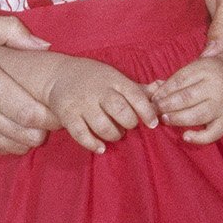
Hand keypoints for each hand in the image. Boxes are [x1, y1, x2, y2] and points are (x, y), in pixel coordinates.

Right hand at [0, 14, 53, 155]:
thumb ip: (9, 30)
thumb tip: (44, 45)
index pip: (31, 113)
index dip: (52, 114)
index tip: (56, 103)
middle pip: (28, 135)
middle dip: (44, 127)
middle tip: (47, 111)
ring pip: (15, 147)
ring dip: (28, 136)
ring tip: (28, 118)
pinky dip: (9, 141)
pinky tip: (7, 123)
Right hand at [37, 58, 157, 154]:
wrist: (58, 74)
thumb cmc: (95, 79)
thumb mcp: (116, 79)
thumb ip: (139, 88)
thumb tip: (163, 87)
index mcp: (114, 80)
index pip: (135, 95)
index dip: (147, 111)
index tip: (153, 124)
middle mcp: (98, 90)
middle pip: (120, 110)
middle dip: (129, 123)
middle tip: (128, 126)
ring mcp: (82, 103)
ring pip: (102, 125)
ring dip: (113, 135)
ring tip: (115, 134)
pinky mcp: (68, 114)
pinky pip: (81, 134)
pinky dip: (92, 144)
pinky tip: (100, 147)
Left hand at [150, 52, 222, 143]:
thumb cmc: (215, 71)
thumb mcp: (198, 66)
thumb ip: (178, 78)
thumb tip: (153, 89)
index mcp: (206, 69)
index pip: (179, 80)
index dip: (163, 90)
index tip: (151, 98)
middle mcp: (216, 87)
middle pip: (186, 97)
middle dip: (165, 105)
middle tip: (153, 110)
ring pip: (197, 115)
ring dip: (177, 118)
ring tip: (164, 119)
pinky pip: (214, 133)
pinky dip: (199, 137)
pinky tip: (185, 136)